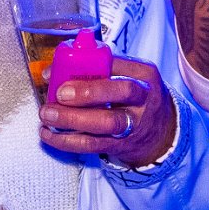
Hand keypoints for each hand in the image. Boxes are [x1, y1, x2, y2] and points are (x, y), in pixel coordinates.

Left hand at [38, 56, 176, 168]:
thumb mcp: (128, 76)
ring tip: (48, 115)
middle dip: (88, 92)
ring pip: (106, 122)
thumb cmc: (134, 98)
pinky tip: (49, 134)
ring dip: (72, 119)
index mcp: (143, 74)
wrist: (161, 133)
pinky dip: (67, 141)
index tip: (62, 68)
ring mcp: (135, 124)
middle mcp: (143, 98)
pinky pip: (93, 145)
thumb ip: (97, 69)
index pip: (118, 63)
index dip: (88, 64)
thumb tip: (52, 72)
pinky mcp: (121, 145)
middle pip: (121, 91)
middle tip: (60, 94)